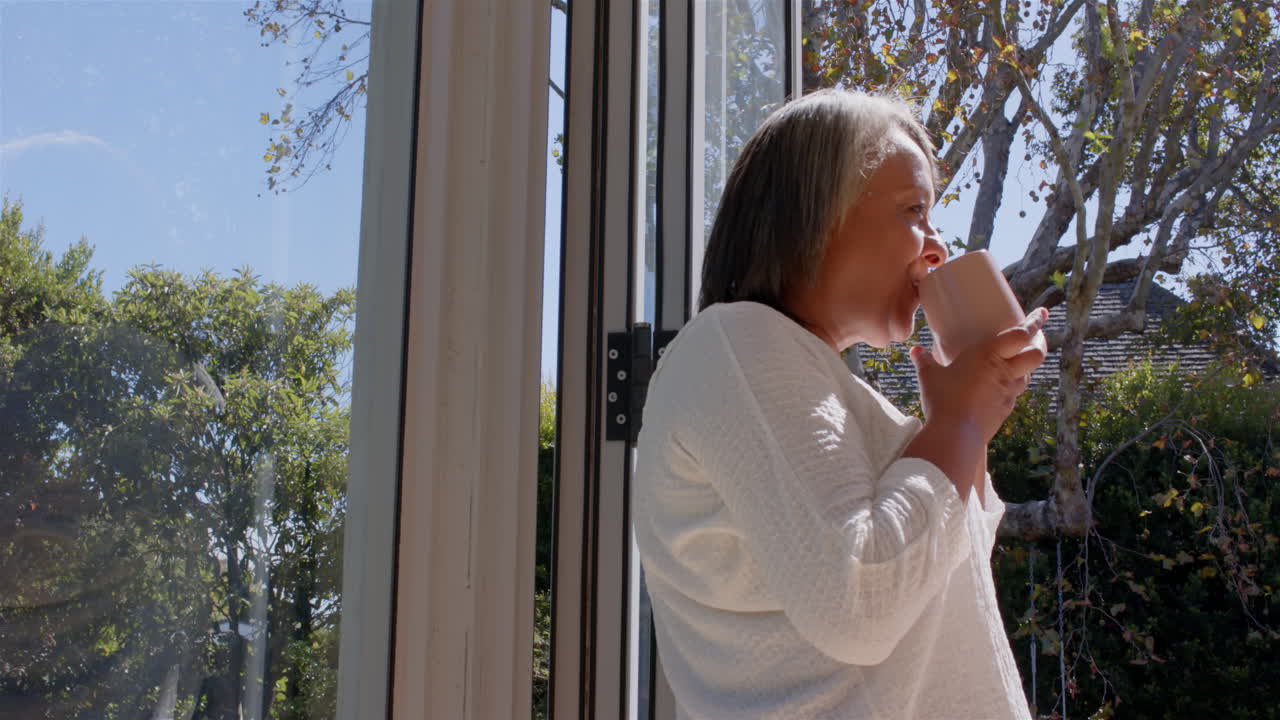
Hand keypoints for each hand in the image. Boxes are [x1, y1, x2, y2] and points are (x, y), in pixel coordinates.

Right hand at [909, 308, 1048, 444]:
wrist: (955, 434)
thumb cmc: (943, 399)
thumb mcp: (929, 376)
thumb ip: (924, 361)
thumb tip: (915, 350)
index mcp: (988, 355)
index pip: (1021, 334)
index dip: (1035, 322)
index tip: (1043, 312)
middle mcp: (1004, 371)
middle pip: (1036, 354)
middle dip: (1040, 344)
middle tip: (1036, 337)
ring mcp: (1008, 392)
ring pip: (1028, 374)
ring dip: (1026, 366)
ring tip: (1017, 361)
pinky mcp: (1006, 409)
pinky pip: (1015, 393)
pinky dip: (1013, 386)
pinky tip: (1002, 387)